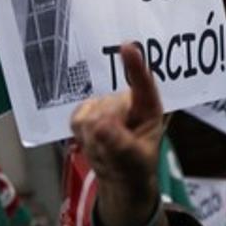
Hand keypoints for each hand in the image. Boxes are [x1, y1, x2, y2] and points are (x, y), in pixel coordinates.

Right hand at [70, 44, 163, 225]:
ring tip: (107, 151)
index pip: (143, 84)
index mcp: (148, 108)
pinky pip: (76, 120)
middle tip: (115, 154)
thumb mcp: (135, 159)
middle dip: (107, 133)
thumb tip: (99, 125)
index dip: (135, 65)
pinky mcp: (85, 111)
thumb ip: (120, 144)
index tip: (127, 47)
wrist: (119, 178)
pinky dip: (82, 137)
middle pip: (107, 107)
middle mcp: (127, 100)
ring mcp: (104, 103)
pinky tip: (93, 143)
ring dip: (94, 140)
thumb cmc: (136, 165)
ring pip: (89, 116)